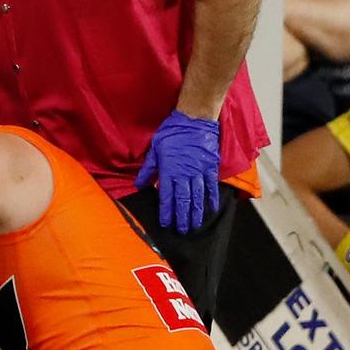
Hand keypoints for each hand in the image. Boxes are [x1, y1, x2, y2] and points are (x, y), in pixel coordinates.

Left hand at [134, 110, 220, 233]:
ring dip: (196, 213)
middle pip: (183, 201)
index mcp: (169, 171)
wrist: (195, 118)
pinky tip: (210, 210)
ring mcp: (199, 172)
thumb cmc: (173, 132)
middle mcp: (185, 175)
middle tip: (181, 231)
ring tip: (194, 226)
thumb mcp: (155, 148)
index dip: (166, 212)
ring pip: (197, 197)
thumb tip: (137, 185)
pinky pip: (211, 187)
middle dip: (182, 218)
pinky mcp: (210, 167)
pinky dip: (211, 199)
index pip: (167, 197)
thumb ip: (148, 169)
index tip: (166, 223)